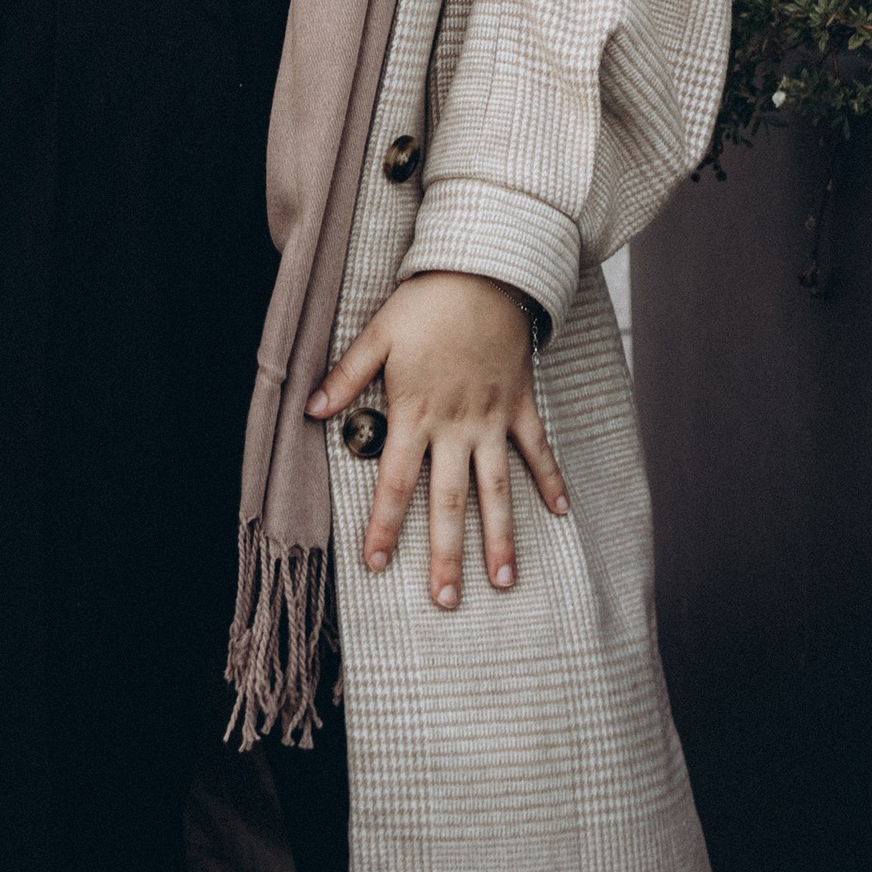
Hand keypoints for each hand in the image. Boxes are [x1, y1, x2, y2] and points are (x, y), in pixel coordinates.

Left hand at [308, 271, 567, 608]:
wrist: (483, 270)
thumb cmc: (425, 302)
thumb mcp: (377, 334)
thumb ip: (346, 376)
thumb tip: (310, 409)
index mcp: (414, 413)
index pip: (394, 483)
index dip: (385, 526)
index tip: (377, 565)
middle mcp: (454, 426)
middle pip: (449, 501)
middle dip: (446, 554)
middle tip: (445, 601)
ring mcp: (491, 418)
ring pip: (497, 489)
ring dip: (501, 536)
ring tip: (504, 581)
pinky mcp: (519, 404)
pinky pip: (537, 449)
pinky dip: (551, 479)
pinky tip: (562, 515)